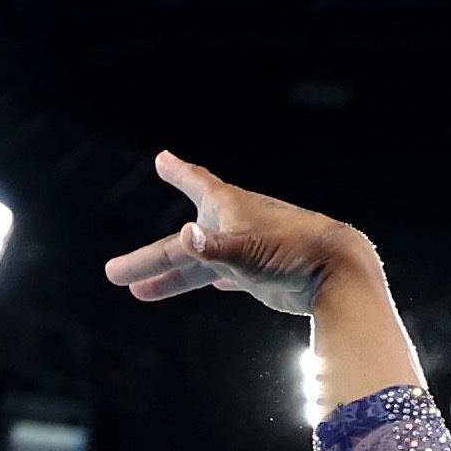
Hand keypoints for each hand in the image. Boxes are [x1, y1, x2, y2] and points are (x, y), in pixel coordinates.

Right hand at [101, 153, 349, 315]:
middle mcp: (233, 226)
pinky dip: (211, 277)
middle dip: (148, 259)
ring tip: (137, 291)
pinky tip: (209, 284)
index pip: (196, 183)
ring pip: (198, 264)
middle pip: (180, 244)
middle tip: (113, 271)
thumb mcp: (247, 249)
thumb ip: (213, 248)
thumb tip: (185, 238)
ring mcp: (246, 251)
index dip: (178, 172)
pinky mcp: (260, 275)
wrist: (337, 274)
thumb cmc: (293, 253)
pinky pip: (226, 274)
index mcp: (228, 207)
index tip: (163, 159)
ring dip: (169, 278)